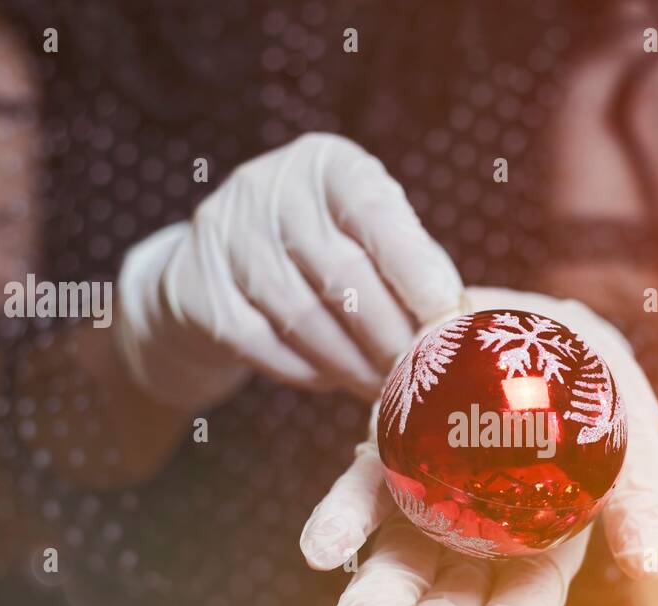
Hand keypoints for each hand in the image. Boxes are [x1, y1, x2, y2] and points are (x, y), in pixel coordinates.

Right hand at [113, 133, 462, 410]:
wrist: (212, 267)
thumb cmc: (320, 251)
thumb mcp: (364, 232)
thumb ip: (410, 263)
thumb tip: (459, 322)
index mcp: (327, 164)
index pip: (376, 211)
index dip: (415, 269)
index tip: (447, 316)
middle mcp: (270, 188)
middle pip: (342, 274)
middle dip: (390, 335)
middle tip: (421, 376)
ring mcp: (225, 237)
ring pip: (303, 317)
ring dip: (353, 364)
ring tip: (386, 389)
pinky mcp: (198, 291)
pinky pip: (265, 346)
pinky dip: (308, 371)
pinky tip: (333, 380)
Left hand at [300, 287, 657, 605]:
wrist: (520, 319)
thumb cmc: (586, 383)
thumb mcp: (630, 431)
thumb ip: (643, 496)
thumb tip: (647, 564)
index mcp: (542, 545)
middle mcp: (479, 536)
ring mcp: (428, 500)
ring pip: (399, 566)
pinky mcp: (387, 458)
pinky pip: (359, 498)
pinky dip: (338, 524)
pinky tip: (322, 549)